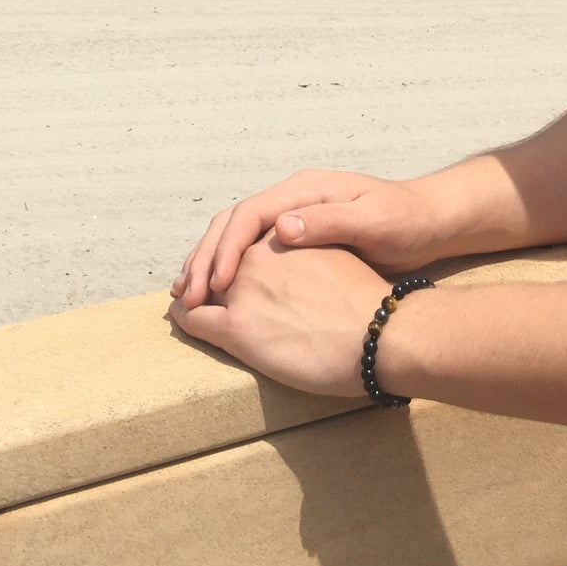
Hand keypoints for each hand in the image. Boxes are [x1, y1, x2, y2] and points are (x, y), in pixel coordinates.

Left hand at [168, 235, 389, 397]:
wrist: (381, 334)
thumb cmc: (368, 300)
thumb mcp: (337, 253)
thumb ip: (309, 246)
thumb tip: (293, 248)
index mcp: (285, 232)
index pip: (243, 232)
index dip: (228, 247)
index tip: (222, 260)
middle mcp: (259, 255)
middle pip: (219, 256)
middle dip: (203, 268)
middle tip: (191, 283)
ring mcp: (245, 290)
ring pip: (203, 285)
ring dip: (192, 290)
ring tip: (185, 299)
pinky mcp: (238, 328)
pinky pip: (196, 319)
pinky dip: (186, 317)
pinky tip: (184, 318)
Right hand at [171, 168, 441, 308]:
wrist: (429, 220)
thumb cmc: (405, 220)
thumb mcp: (373, 220)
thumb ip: (328, 222)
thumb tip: (281, 226)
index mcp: (304, 189)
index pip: (248, 214)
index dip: (227, 248)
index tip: (218, 284)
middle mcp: (291, 199)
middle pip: (231, 223)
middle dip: (206, 257)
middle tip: (186, 295)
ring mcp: (292, 217)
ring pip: (235, 237)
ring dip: (209, 265)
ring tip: (187, 297)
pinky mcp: (297, 238)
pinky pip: (250, 252)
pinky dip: (229, 270)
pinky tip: (219, 296)